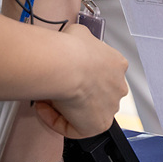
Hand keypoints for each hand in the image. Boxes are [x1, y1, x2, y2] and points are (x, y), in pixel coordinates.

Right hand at [34, 23, 128, 137]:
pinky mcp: (99, 124)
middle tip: (52, 88)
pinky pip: (76, 129)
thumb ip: (79, 40)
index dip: (78, 75)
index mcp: (117, 64)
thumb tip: (72, 39)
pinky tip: (44, 109)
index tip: (62, 74)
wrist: (66, 65)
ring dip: (64, 107)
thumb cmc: (70, 48)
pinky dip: (57, 121)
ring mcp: (111, 106)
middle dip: (73, 93)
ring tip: (45, 98)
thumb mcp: (78, 33)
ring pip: (86, 112)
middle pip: (95, 94)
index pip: (100, 74)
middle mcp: (118, 86)